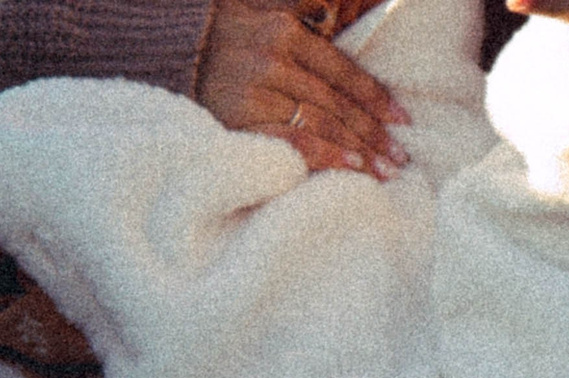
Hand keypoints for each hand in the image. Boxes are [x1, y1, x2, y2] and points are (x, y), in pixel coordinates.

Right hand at [194, 0, 408, 177]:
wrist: (167, 56)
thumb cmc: (222, 40)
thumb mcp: (265, 14)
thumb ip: (304, 18)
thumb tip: (337, 17)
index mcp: (286, 32)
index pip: (344, 71)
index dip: (377, 98)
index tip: (402, 122)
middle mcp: (274, 61)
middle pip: (336, 102)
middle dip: (373, 132)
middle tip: (399, 157)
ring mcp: (255, 93)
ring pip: (320, 124)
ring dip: (356, 149)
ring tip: (381, 170)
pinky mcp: (238, 122)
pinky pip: (291, 143)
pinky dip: (324, 157)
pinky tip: (348, 168)